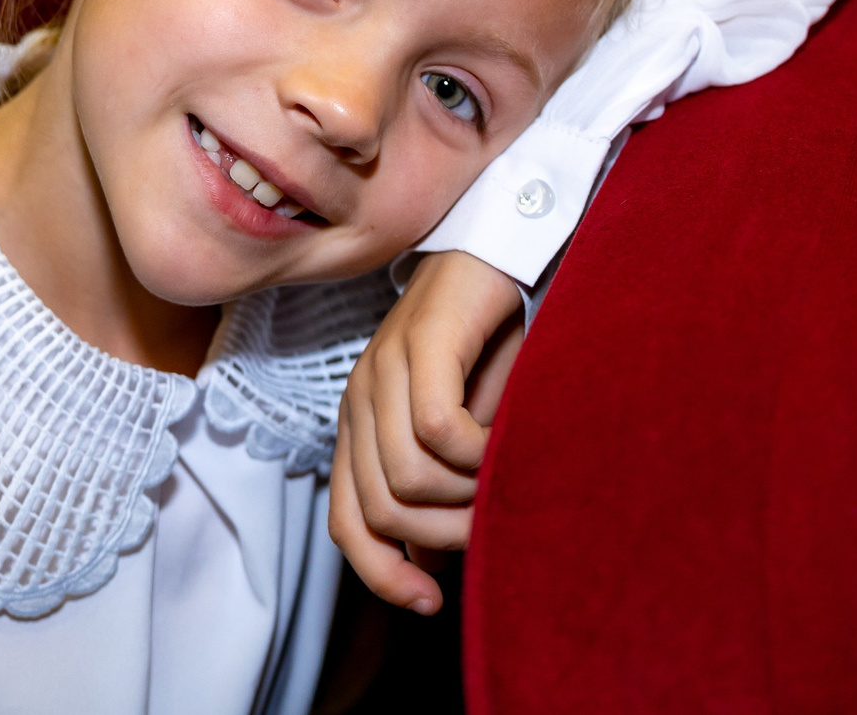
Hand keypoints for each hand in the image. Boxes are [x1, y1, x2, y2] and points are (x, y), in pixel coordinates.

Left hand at [329, 250, 526, 613]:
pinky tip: (502, 443)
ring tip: (503, 476)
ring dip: (465, 496)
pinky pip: (437, 432)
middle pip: (379, 510)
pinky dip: (476, 455)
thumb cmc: (495, 344)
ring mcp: (384, 367)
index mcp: (362, 424)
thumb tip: (431, 563)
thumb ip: (443, 487)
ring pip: (405, 478)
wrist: (509, 253)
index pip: (348, 523)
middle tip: (491, 523)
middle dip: (441, 536)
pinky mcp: (420, 342)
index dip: (382, 574)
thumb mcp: (467, 430)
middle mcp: (359, 398)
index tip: (432, 603)